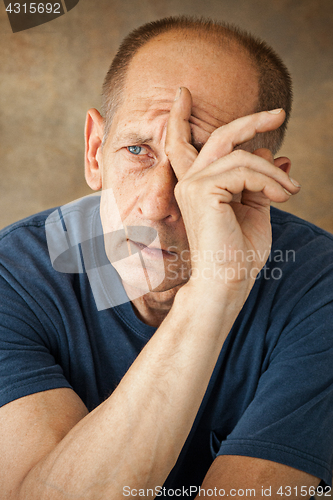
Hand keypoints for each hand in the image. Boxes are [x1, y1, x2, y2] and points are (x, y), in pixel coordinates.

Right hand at [165, 87, 299, 292]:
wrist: (227, 281)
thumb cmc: (239, 253)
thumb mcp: (254, 210)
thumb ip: (258, 181)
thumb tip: (273, 154)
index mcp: (198, 186)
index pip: (184, 146)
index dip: (179, 118)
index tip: (182, 94)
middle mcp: (190, 182)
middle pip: (220, 137)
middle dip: (250, 121)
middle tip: (280, 113)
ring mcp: (193, 185)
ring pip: (242, 156)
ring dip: (273, 172)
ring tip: (292, 190)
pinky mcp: (202, 190)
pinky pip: (246, 170)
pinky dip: (270, 181)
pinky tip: (283, 196)